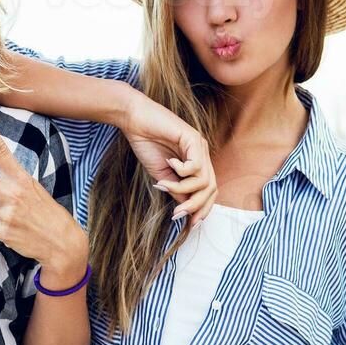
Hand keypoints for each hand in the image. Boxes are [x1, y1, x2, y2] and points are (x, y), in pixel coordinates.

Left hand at [0, 108, 87, 282]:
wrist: (61, 242)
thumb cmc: (45, 212)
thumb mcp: (32, 191)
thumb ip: (7, 185)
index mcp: (20, 178)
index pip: (1, 150)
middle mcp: (11, 193)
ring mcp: (5, 213)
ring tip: (17, 217)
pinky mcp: (1, 230)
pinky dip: (0, 226)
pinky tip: (16, 229)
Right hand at [120, 95, 216, 226]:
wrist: (134, 121)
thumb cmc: (146, 144)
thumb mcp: (162, 176)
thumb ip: (177, 190)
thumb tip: (187, 210)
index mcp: (196, 162)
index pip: (209, 190)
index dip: (203, 209)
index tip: (190, 223)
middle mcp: (202, 154)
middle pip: (211, 188)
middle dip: (195, 205)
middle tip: (177, 213)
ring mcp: (199, 146)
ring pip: (204, 180)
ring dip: (183, 188)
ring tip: (164, 185)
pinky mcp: (193, 138)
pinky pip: (195, 166)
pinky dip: (181, 171)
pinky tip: (169, 163)